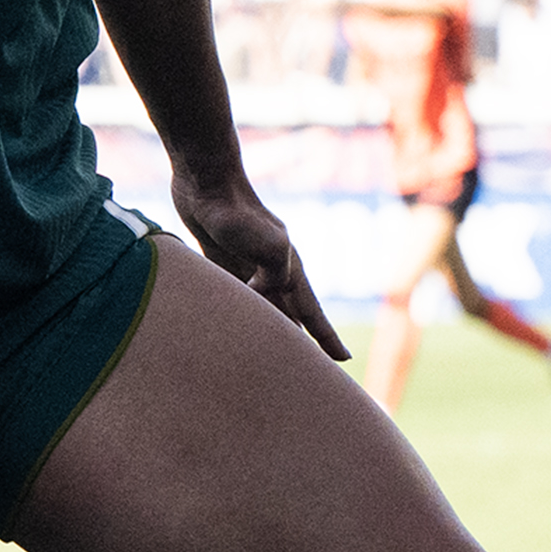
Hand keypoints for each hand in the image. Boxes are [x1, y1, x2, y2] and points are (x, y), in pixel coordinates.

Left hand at [173, 176, 347, 359]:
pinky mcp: (221, 262)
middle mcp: (271, 272)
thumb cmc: (239, 212)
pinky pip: (234, 296)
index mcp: (289, 270)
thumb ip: (275, 276)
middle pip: (290, 315)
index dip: (327, 337)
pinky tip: (233, 324)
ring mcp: (247, 267)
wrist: (207, 182)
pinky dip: (238, 314)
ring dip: (268, 330)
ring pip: (262, 309)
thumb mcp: (271, 244)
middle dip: (302, 341)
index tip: (343, 360)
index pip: (312, 312)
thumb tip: (261, 297)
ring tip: (271, 357)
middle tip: (309, 369)